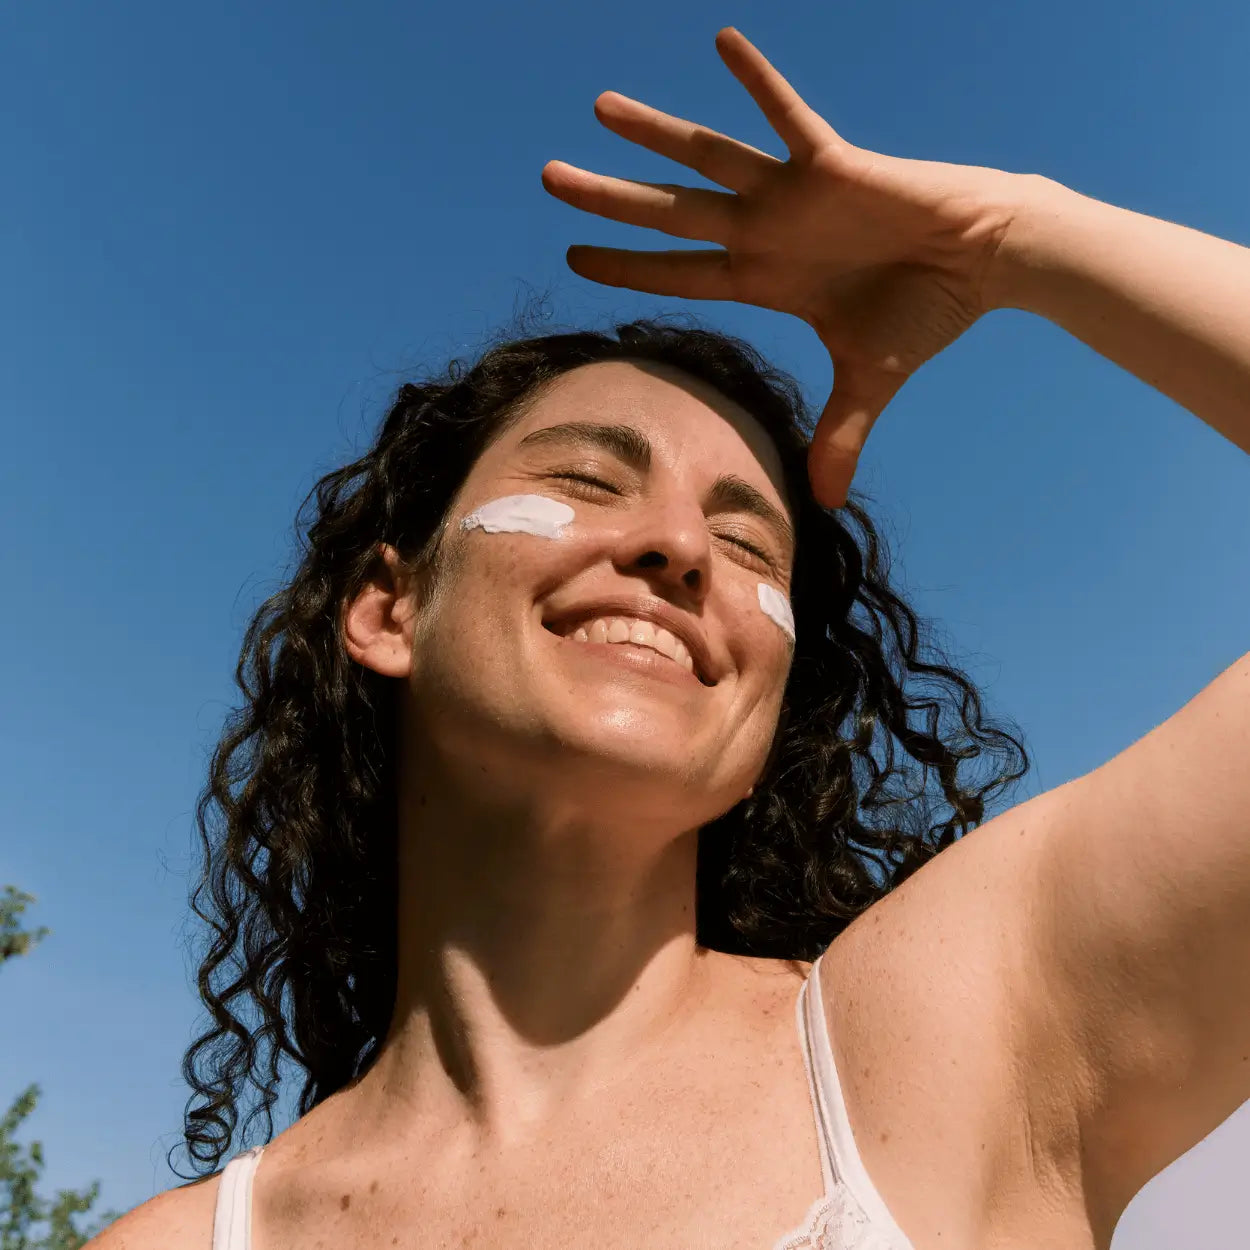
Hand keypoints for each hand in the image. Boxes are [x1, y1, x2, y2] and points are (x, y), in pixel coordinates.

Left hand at [541, 27, 1029, 507]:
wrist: (984, 259)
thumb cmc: (924, 311)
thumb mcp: (870, 382)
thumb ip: (840, 437)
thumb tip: (825, 506)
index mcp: (765, 278)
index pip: (679, 274)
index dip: (626, 267)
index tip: (571, 258)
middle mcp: (766, 230)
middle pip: (670, 214)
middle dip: (609, 200)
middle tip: (547, 179)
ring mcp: (794, 195)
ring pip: (710, 159)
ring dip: (657, 135)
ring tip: (600, 107)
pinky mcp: (835, 164)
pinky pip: (789, 116)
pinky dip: (759, 81)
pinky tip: (721, 41)